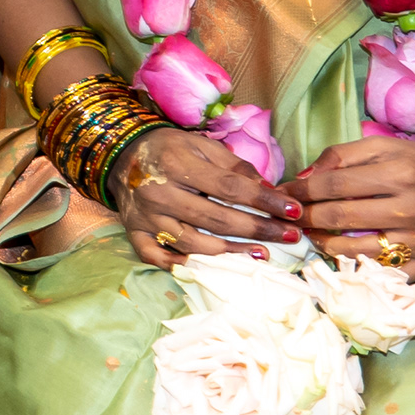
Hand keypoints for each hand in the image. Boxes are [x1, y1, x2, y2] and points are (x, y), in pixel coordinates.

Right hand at [97, 123, 301, 267]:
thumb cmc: (168, 149)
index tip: (294, 211)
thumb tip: (269, 191)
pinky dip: (182, 266)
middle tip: (289, 236)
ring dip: (230, 252)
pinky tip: (209, 268)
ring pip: (193, 243)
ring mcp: (145, 217)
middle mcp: (159, 193)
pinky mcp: (134, 234)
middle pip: (216, 219)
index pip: (230, 187)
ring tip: (261, 253)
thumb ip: (234, 167)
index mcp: (177, 164)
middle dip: (258, 229)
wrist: (120, 155)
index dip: (264, 201)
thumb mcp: (201, 146)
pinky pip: (158, 257)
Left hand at [284, 135, 414, 278]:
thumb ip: (341, 156)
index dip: (304, 190)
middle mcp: (411, 208)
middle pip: (341, 217)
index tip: (284, 193)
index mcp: (400, 173)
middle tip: (289, 216)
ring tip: (308, 234)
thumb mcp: (383, 147)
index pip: (336, 184)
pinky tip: (336, 252)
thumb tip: (305, 176)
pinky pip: (378, 270)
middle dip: (307, 217)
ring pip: (354, 250)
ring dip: (322, 243)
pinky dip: (351, 264)